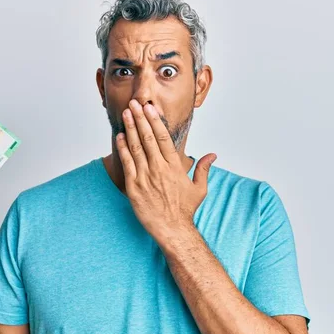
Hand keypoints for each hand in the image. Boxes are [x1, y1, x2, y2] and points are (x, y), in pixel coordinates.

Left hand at [116, 99, 216, 241]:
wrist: (172, 230)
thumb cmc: (185, 210)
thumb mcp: (199, 189)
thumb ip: (204, 168)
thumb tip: (213, 155)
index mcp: (174, 166)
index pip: (163, 137)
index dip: (155, 120)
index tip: (149, 108)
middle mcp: (159, 168)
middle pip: (148, 137)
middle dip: (140, 118)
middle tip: (134, 103)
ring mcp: (145, 177)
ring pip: (136, 147)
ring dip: (130, 128)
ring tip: (126, 113)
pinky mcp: (133, 187)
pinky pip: (127, 163)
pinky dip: (123, 148)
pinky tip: (120, 136)